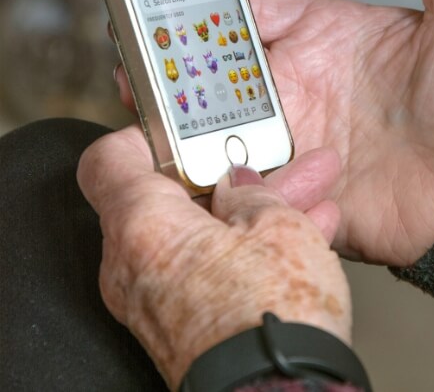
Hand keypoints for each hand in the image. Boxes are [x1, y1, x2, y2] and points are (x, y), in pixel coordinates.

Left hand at [77, 126, 350, 389]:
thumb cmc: (272, 320)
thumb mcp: (276, 224)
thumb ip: (252, 191)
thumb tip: (242, 185)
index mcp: (143, 226)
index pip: (110, 160)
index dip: (144, 137)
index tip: (178, 131)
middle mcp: (134, 266)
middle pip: (167, 198)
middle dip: (222, 178)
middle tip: (262, 165)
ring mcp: (156, 300)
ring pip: (198, 234)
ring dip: (245, 213)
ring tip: (300, 198)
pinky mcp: (182, 326)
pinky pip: (208, 270)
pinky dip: (245, 251)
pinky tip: (299, 236)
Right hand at [114, 0, 433, 267]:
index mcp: (321, 34)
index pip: (245, 5)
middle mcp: (298, 82)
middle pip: (213, 62)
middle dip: (170, 57)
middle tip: (134, 54)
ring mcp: (290, 134)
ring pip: (211, 118)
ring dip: (177, 113)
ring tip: (145, 107)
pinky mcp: (290, 183)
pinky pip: (235, 174)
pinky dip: (207, 167)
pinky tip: (184, 160)